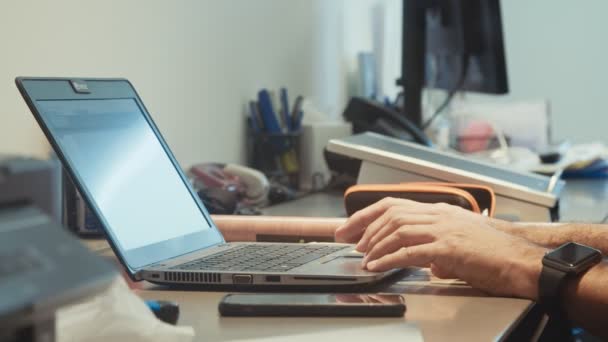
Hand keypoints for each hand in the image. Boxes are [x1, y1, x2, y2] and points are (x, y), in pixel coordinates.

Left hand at [335, 198, 545, 298]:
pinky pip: (409, 251)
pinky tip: (377, 266)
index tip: (349, 227)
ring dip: (374, 244)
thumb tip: (428, 264)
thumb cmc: (495, 254)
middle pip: (390, 214)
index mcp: (440, 211)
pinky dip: (388, 258)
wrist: (522, 260)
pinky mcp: (448, 248)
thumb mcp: (460, 244)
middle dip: (363, 227)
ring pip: (396, 230)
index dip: (366, 215)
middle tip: (347, 241)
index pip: (394, 205)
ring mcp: (443, 229)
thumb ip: (439, 248)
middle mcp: (439, 215)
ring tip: (363, 257)